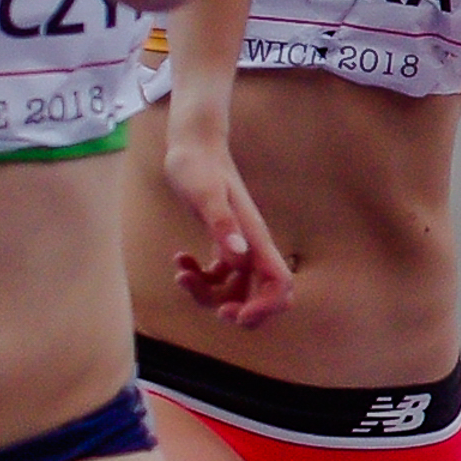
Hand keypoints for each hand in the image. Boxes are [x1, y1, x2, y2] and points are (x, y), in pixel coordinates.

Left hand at [162, 139, 291, 325]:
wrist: (194, 145)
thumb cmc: (198, 166)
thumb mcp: (205, 194)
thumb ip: (222, 224)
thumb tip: (239, 257)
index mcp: (255, 237)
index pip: (279, 283)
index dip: (265, 307)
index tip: (237, 316)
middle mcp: (251, 245)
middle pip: (263, 295)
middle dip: (241, 311)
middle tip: (216, 310)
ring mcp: (238, 245)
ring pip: (235, 289)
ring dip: (208, 294)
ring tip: (182, 275)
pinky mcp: (223, 241)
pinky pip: (218, 275)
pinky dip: (199, 277)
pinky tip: (180, 259)